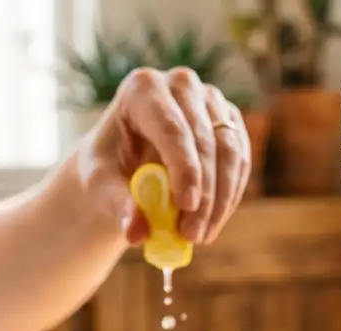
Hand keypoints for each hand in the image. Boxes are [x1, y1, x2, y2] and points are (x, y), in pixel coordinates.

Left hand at [77, 67, 251, 244]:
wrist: (124, 161)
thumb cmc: (108, 167)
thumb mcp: (101, 185)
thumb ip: (117, 204)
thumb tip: (137, 233)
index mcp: (142, 88)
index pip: (171, 126)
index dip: (184, 168)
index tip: (187, 207)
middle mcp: (181, 84)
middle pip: (204, 139)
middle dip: (203, 193)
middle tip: (192, 234)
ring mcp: (210, 100)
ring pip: (229, 152)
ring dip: (220, 200)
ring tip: (199, 236)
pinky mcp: (230, 121)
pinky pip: (240, 161)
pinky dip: (230, 196)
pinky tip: (212, 222)